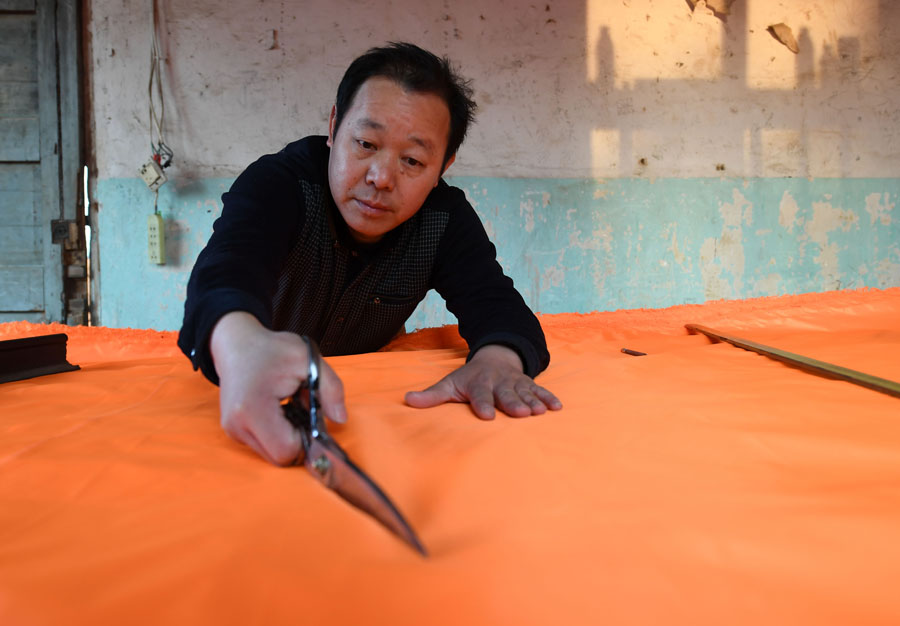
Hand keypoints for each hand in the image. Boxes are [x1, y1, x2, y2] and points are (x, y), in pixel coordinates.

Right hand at [209, 312, 346, 464]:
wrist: (237, 344)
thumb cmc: (272, 350)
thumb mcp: (309, 360)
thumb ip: (331, 389)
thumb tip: (341, 419)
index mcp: (252, 408)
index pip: (286, 450)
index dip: (306, 439)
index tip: (310, 414)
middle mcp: (237, 425)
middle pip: (280, 458)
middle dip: (299, 439)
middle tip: (302, 409)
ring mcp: (233, 431)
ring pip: (272, 456)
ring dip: (288, 437)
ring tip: (290, 406)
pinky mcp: (234, 432)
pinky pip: (264, 446)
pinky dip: (278, 434)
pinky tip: (280, 410)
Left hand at [404, 344, 561, 418]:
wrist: (495, 358)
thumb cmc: (469, 378)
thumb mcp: (450, 383)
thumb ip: (431, 395)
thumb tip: (407, 400)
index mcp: (479, 383)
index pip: (480, 395)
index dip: (483, 404)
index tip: (486, 416)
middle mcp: (499, 382)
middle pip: (506, 394)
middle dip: (513, 402)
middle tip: (520, 413)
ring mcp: (516, 383)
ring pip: (525, 392)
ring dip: (533, 402)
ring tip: (540, 412)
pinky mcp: (529, 385)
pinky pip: (541, 390)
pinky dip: (549, 398)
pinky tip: (557, 408)